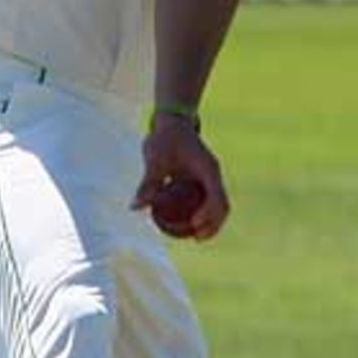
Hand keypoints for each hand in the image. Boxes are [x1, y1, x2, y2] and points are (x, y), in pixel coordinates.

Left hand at [132, 113, 229, 241]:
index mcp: (209, 169)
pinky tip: (185, 223)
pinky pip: (206, 200)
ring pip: (217, 204)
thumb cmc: (163, 137)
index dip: (209, 215)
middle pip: (222, 205)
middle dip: (214, 225)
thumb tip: (135, 207)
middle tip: (196, 238)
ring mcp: (210, 177)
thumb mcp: (154, 160)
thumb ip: (148, 183)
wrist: (171, 120)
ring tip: (194, 236)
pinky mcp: (203, 178)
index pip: (217, 197)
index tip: (193, 225)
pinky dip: (201, 213)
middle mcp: (213, 174)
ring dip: (210, 222)